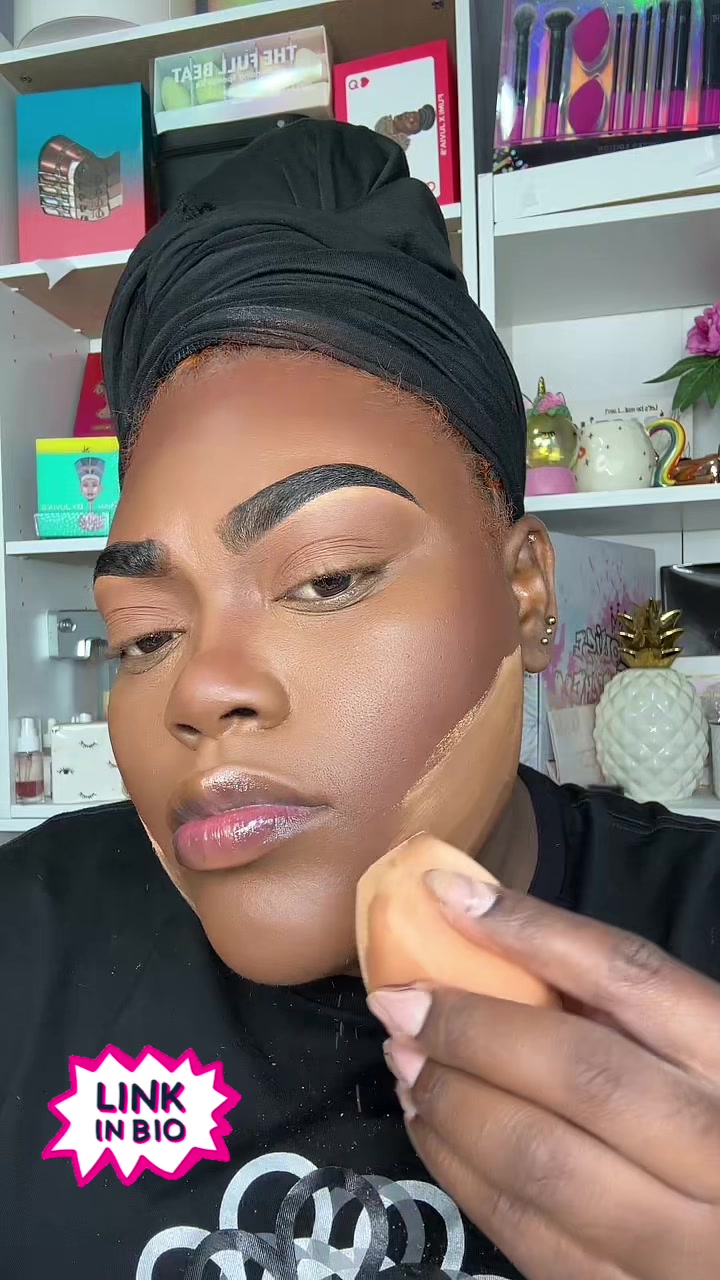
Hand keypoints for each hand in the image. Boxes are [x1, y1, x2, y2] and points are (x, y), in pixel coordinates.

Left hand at [367, 872, 719, 1279]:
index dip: (531, 930)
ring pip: (539, 1162)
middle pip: (578, 1072)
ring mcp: (684, 1241)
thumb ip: (620, 1001)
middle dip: (470, 1031)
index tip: (445, 896)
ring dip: (451, 1104)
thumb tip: (487, 927)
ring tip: (405, 1063)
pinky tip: (432, 1130)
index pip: (630, 976)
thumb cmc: (718, 1117)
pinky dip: (461, 1174)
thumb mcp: (701, 1043)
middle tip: (398, 1005)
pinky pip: (528, 1236)